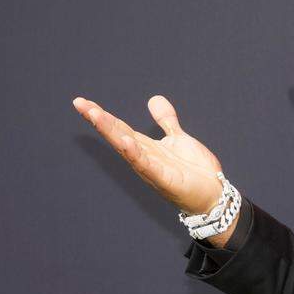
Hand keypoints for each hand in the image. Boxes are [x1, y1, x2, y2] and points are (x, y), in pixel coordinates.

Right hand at [72, 94, 224, 214]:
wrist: (212, 194)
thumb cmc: (194, 170)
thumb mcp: (178, 138)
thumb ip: (166, 120)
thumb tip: (154, 99)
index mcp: (146, 147)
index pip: (119, 127)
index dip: (102, 115)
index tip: (82, 101)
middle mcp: (144, 157)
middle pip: (117, 135)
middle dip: (99, 120)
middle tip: (80, 104)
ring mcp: (152, 169)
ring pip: (126, 148)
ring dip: (111, 132)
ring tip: (96, 116)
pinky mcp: (164, 179)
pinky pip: (147, 165)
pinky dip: (135, 154)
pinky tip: (126, 141)